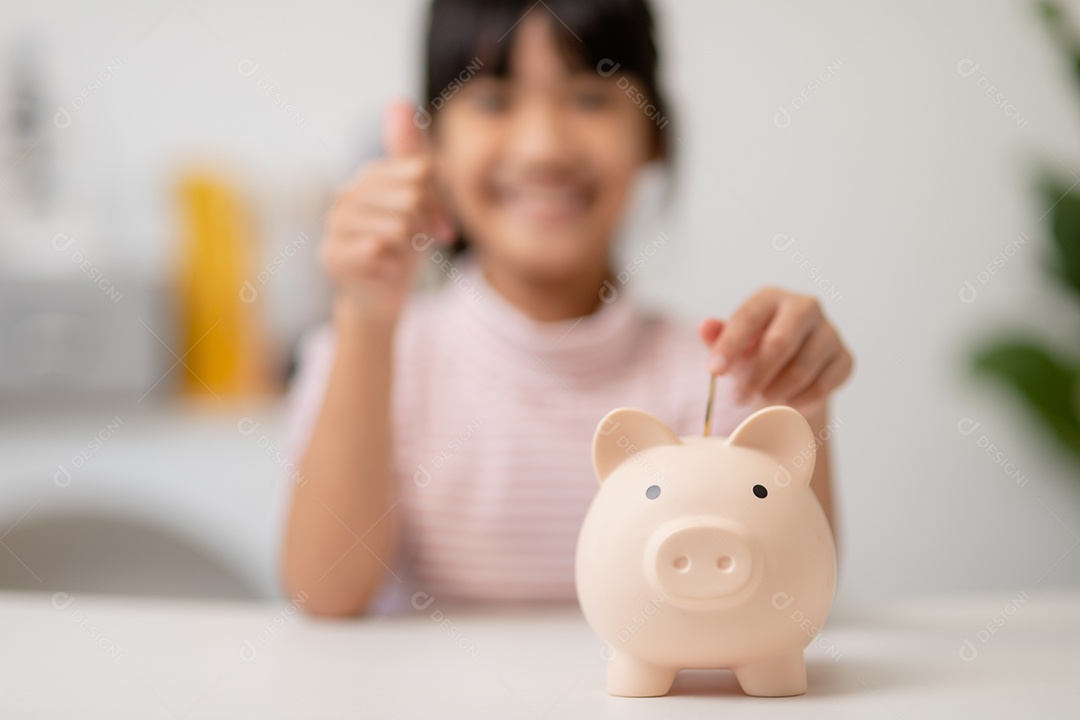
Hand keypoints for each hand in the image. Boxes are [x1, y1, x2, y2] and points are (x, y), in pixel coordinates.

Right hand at [320, 99, 453, 320]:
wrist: (379, 298)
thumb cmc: (401, 248)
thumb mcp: (416, 201)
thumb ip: (410, 154)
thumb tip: (397, 100)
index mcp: (367, 178)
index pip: (420, 173)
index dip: (438, 203)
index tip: (440, 228)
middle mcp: (345, 196)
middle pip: (411, 197)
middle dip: (424, 227)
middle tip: (419, 246)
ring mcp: (334, 226)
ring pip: (398, 226)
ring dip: (409, 250)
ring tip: (397, 257)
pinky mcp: (332, 255)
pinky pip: (381, 249)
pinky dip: (393, 266)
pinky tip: (383, 271)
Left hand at [698, 287, 852, 411]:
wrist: (792, 370)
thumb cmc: (756, 351)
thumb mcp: (733, 343)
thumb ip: (718, 336)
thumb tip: (705, 327)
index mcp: (772, 298)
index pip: (748, 317)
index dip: (729, 346)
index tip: (714, 372)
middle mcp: (805, 307)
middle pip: (780, 343)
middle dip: (755, 375)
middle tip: (737, 397)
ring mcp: (830, 332)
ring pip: (801, 370)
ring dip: (775, 391)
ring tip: (763, 397)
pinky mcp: (845, 359)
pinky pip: (821, 387)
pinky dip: (798, 401)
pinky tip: (786, 401)